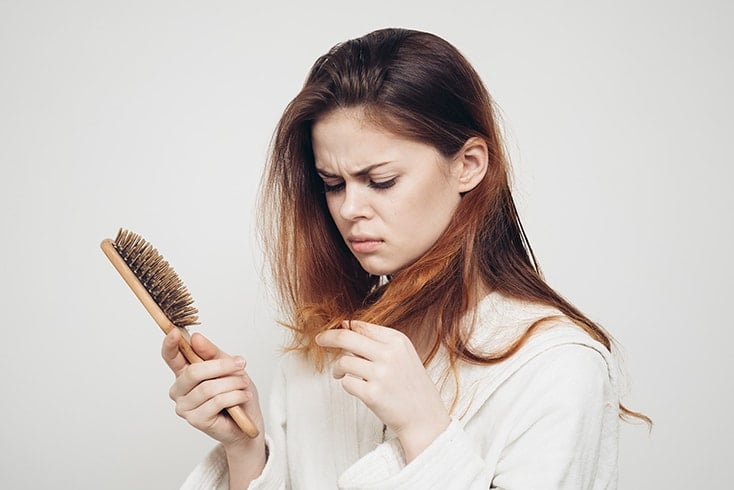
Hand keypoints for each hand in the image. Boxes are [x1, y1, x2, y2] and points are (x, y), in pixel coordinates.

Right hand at [162, 329, 264, 449]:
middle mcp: (180, 390)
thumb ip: (212, 353)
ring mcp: (185, 407)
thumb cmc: (237, 392)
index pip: (171, 357)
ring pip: (208, 388)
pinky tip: (244, 396)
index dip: (170, 345)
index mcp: (184, 373)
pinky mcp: (195, 420)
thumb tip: (195, 338)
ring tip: (245, 384)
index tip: (175, 332)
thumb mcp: (228, 367)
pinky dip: (235, 396)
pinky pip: (216, 402)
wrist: (248, 422)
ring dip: (232, 383)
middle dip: (221, 366)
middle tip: (241, 364)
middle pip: (194, 372)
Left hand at [316, 321, 450, 460]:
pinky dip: (347, 385)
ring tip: (342, 375)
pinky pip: (346, 383)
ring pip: (343, 362)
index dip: (342, 328)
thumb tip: (346, 326)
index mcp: (397, 340)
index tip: (331, 333)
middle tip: (319, 340)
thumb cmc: (411, 386)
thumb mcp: (403, 354)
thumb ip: (378, 340)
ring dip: (338, 369)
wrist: (424, 417)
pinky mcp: (372, 394)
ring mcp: (381, 374)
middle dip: (328, 338)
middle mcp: (389, 354)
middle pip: (346, 338)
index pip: (360, 326)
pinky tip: (359, 389)